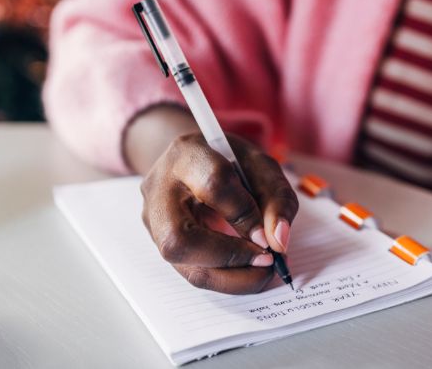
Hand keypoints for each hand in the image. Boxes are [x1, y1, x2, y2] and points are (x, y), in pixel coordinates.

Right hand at [140, 132, 297, 293]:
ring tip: (262, 271)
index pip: (213, 185)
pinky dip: (225, 278)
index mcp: (187, 154)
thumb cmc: (230, 162)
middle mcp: (159, 189)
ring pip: (183, 265)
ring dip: (231, 277)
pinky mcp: (160, 244)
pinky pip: (191, 271)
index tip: (270, 235)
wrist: (195, 163)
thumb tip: (278, 241)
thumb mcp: (262, 167)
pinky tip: (248, 271)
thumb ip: (276, 199)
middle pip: (179, 239)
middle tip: (267, 261)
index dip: (245, 215)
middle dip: (230, 258)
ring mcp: (153, 220)